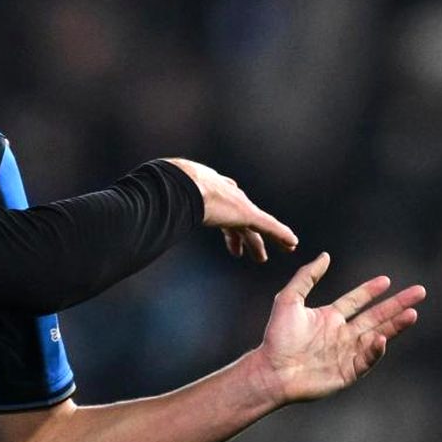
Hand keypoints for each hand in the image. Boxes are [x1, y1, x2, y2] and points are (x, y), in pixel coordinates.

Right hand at [163, 158, 296, 261]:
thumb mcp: (171, 201)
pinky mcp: (247, 213)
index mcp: (212, 196)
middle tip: (251, 253)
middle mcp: (227, 199)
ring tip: (262, 258)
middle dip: (246, 239)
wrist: (182, 183)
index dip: (231, 228)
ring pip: (257, 228)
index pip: (225, 215)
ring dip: (261, 243)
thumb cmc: (171, 191)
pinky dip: (280, 235)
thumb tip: (148, 217)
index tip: (234, 238)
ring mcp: (237, 206)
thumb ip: (166, 210)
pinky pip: (269, 226)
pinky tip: (292, 243)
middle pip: (242, 223)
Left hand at [253, 252, 425, 405]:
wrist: (271, 370)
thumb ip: (306, 277)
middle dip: (397, 304)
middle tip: (418, 292)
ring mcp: (347, 353)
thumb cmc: (277, 337)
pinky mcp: (348, 372)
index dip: (371, 290)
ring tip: (413, 313)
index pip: (356, 301)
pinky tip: (382, 338)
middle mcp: (341, 334)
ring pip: (378, 336)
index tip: (387, 280)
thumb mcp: (288, 300)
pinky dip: (375, 350)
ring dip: (395, 326)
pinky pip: (366, 359)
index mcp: (329, 317)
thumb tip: (325, 256)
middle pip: (375, 316)